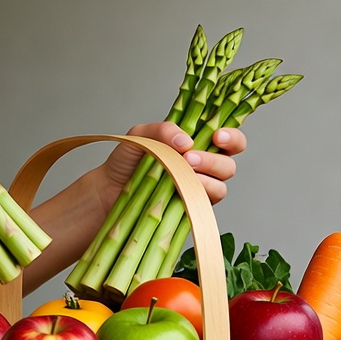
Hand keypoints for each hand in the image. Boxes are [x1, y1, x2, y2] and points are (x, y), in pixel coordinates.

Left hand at [99, 121, 245, 210]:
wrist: (108, 189)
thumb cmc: (127, 160)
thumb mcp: (141, 134)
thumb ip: (163, 130)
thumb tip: (186, 141)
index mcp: (197, 145)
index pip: (229, 140)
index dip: (232, 137)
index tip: (217, 135)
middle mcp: (203, 168)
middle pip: (229, 165)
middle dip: (214, 161)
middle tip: (189, 158)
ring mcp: (197, 191)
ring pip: (221, 186)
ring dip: (206, 179)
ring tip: (183, 172)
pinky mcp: (190, 210)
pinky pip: (204, 205)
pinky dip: (196, 196)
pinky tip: (181, 190)